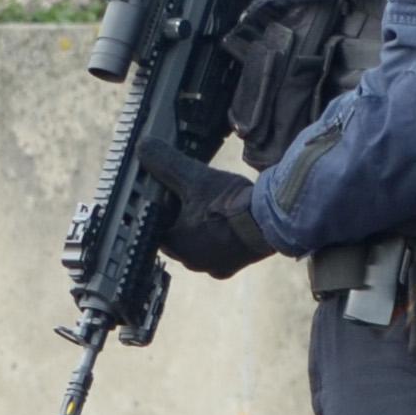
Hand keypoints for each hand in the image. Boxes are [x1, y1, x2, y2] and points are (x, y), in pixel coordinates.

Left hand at [145, 138, 273, 278]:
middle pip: (177, 239)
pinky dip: (220, 241)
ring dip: (201, 233)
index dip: (162, 210)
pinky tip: (227, 225)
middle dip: (181, 222)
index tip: (171, 196)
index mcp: (176, 244)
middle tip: (190, 200)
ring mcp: (214, 267)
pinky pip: (219, 254)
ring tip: (210, 211)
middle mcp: (191, 262)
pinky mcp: (233, 267)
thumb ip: (167, 163)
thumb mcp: (195, 177)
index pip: (156, 227)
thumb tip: (144, 147)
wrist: (271, 222)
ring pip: (198, 247)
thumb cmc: (230, 205)